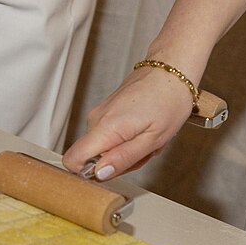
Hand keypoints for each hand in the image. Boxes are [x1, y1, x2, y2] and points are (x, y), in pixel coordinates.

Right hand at [62, 66, 194, 179]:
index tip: (113, 170)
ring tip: (147, 137)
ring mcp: (100, 113)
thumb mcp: (152, 140)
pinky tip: (144, 130)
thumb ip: (123, 159)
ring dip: (128, 151)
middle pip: (94, 159)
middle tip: (144, 150)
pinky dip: (128, 139)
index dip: (89, 173)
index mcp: (106, 127)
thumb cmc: (169, 100)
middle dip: (120, 162)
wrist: (172, 71)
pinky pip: (110, 137)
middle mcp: (97, 119)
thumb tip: (100, 174)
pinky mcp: (106, 111)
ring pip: (105, 149)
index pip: (72, 160)